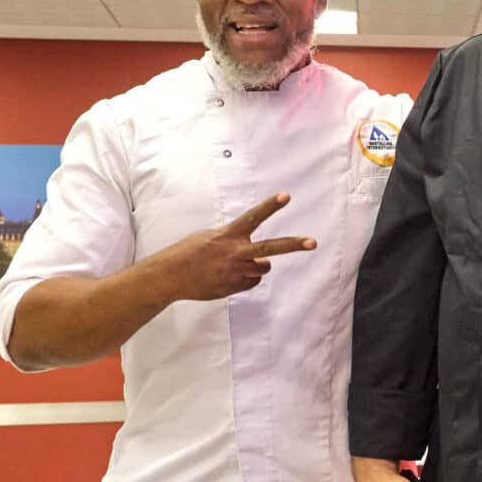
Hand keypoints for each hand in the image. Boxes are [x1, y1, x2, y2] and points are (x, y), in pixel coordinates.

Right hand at [157, 193, 314, 301]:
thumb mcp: (208, 237)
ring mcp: (236, 271)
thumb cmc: (188, 253)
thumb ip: (233, 240)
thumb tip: (256, 256)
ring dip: (256, 266)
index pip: (253, 217)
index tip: (286, 195)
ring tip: (232, 265)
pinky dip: (245, 279)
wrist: (169, 276)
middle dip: (293, 245)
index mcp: (227, 235)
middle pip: (270, 248)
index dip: (270, 206)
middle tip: (313, 242)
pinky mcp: (234, 286)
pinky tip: (226, 277)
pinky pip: (252, 282)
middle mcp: (235, 252)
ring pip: (263, 267)